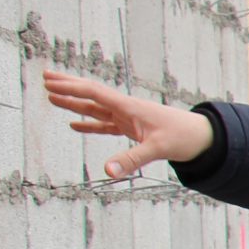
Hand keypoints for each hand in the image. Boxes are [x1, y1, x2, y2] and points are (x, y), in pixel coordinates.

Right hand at [42, 69, 215, 177]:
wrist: (203, 137)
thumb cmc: (183, 137)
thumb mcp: (157, 149)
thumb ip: (131, 160)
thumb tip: (107, 172)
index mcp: (129, 107)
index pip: (94, 93)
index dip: (71, 87)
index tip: (49, 82)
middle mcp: (126, 109)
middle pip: (91, 95)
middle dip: (68, 86)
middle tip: (44, 77)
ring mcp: (128, 119)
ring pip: (95, 109)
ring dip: (73, 103)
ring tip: (51, 97)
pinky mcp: (132, 129)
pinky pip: (105, 125)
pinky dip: (88, 125)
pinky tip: (74, 125)